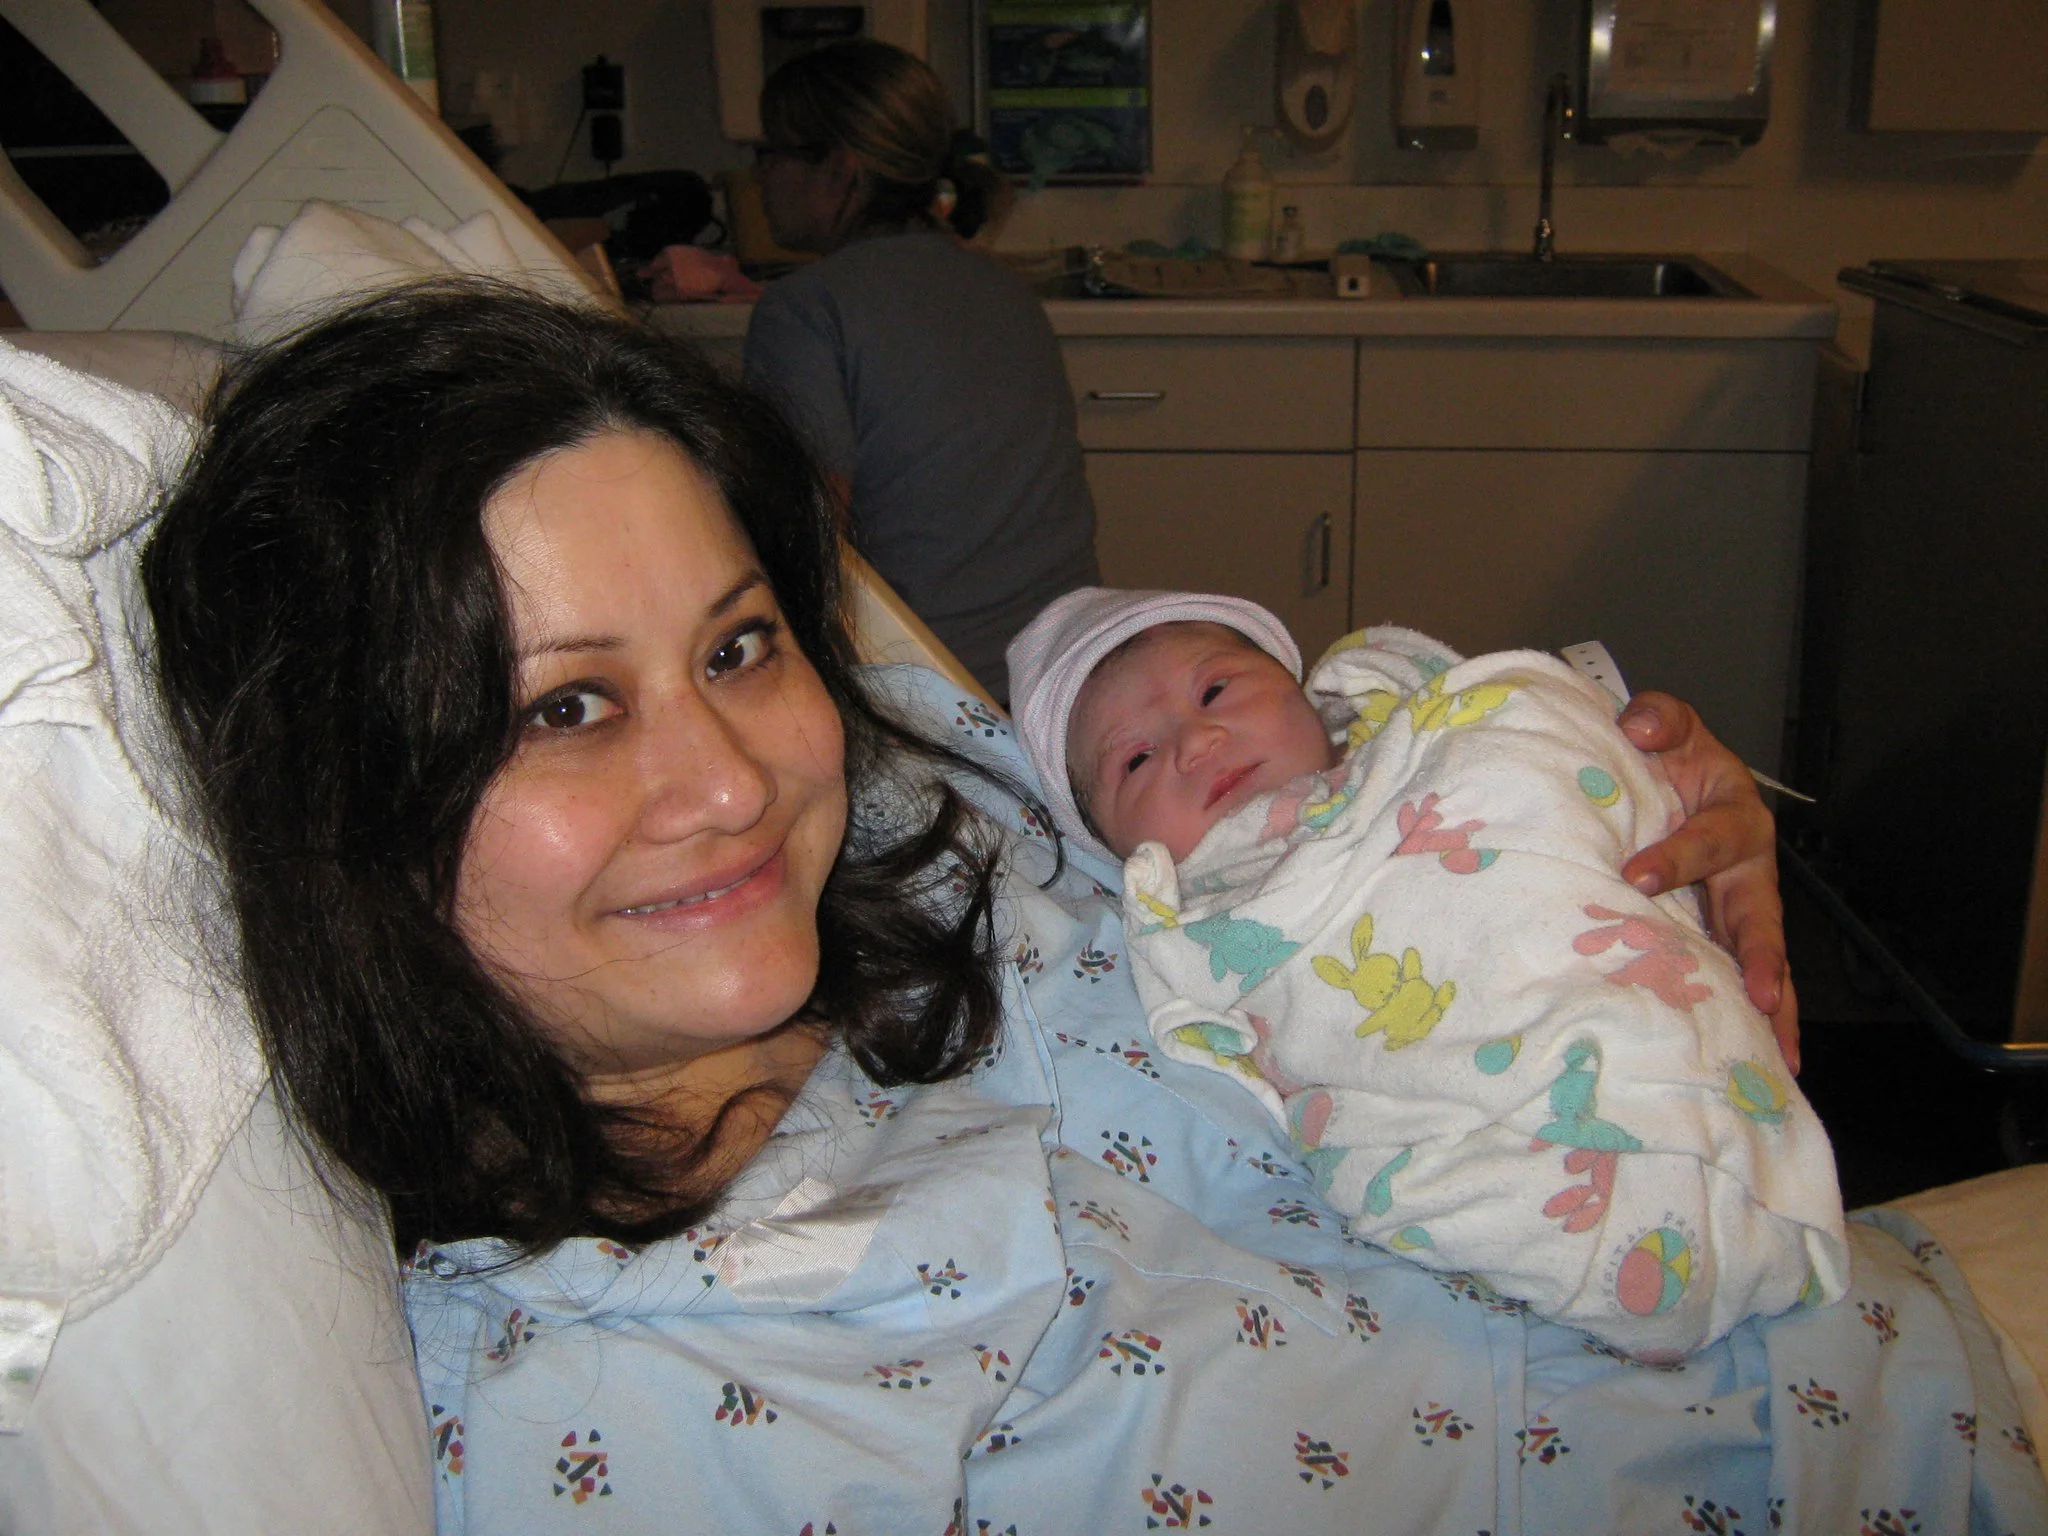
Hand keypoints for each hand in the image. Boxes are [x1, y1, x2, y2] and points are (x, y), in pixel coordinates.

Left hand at [1617, 691, 1799, 1072]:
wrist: (1663, 772)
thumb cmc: (1666, 756)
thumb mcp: (1665, 726)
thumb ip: (1658, 718)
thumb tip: (1641, 725)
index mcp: (1733, 814)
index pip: (1710, 839)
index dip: (1678, 857)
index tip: (1637, 877)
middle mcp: (1749, 865)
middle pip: (1761, 913)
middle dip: (1761, 955)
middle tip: (1760, 994)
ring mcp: (1742, 904)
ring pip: (1766, 956)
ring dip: (1774, 1002)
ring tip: (1781, 1051)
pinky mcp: (1727, 933)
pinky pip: (1750, 976)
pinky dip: (1762, 1018)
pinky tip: (1768, 1059)